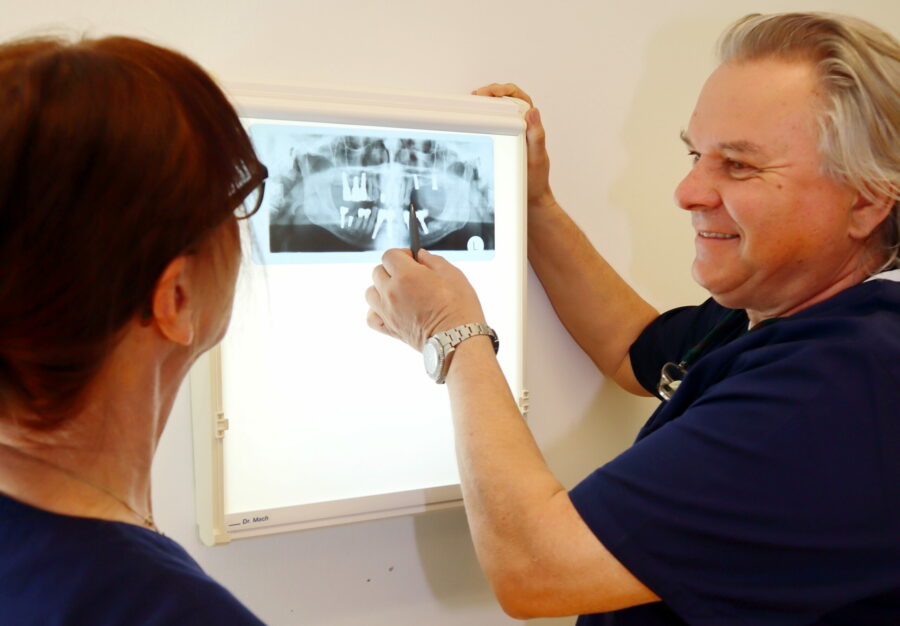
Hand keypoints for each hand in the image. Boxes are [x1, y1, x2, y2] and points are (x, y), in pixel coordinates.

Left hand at [365, 249, 485, 349]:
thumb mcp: (453, 274)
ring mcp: (388, 312)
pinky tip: (390, 310)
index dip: (402, 254)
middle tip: (409, 276)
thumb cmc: (459, 308)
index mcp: (406, 275)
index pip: (389, 255)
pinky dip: (376, 311)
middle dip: (392, 270)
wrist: (457, 340)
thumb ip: (433, 260)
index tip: (412, 259)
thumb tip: (421, 255)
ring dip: (381, 289)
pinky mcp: (390, 329)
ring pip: (370, 292)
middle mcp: (392, 292)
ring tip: (399, 293)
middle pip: (377, 272)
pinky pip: (371, 317)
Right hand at [471, 83, 554, 210]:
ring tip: (470, 105)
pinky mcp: (501, 144)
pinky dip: (480, 120)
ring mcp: (510, 135)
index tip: (489, 93)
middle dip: (488, 94)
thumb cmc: (535, 181)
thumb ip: (537, 136)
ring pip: (496, 112)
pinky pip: (490, 126)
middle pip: (504, 100)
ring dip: (482, 106)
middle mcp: (520, 127)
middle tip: (474, 97)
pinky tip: (471, 123)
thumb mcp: (537, 159)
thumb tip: (533, 111)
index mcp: (531, 126)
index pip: (518, 97)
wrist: (530, 200)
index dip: (503, 91)